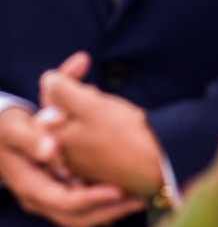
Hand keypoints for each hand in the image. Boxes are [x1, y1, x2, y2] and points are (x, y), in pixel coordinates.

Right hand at [0, 105, 142, 226]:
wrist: (2, 136)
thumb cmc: (9, 130)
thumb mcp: (15, 129)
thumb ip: (31, 138)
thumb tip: (50, 149)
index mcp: (29, 186)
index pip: (64, 202)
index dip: (92, 199)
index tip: (118, 190)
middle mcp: (39, 200)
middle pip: (77, 219)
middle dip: (109, 212)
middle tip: (139, 199)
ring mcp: (49, 201)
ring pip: (82, 221)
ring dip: (109, 213)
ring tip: (136, 198)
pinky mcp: (59, 197)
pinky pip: (83, 212)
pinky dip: (103, 206)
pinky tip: (124, 191)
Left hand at [38, 53, 165, 197]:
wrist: (158, 164)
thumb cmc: (125, 134)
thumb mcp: (93, 106)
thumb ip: (65, 91)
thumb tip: (49, 80)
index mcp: (55, 137)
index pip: (49, 99)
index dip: (65, 76)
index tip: (84, 59)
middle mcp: (62, 153)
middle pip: (61, 113)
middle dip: (75, 91)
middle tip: (93, 79)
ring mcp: (81, 162)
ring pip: (77, 125)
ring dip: (87, 105)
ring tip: (102, 95)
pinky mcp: (99, 167)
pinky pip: (90, 138)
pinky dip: (97, 122)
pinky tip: (112, 116)